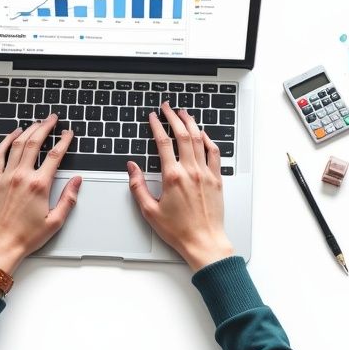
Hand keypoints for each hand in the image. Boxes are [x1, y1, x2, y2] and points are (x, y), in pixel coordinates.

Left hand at [0, 115, 80, 290]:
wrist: (0, 245)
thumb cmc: (26, 237)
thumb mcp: (55, 221)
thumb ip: (68, 199)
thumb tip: (77, 181)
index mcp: (39, 185)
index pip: (55, 155)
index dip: (64, 141)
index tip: (68, 134)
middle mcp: (22, 176)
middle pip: (35, 142)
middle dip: (46, 127)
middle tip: (52, 118)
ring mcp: (7, 176)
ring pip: (18, 144)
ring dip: (28, 130)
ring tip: (37, 122)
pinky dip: (6, 141)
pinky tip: (13, 134)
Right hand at [127, 101, 234, 270]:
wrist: (204, 242)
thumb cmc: (178, 230)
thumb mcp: (149, 211)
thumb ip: (137, 186)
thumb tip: (131, 167)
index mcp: (173, 177)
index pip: (163, 143)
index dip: (156, 126)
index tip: (152, 117)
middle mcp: (191, 171)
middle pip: (182, 135)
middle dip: (173, 117)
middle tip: (167, 107)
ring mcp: (206, 174)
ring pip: (199, 139)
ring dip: (191, 123)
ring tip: (184, 113)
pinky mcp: (217, 179)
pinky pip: (214, 153)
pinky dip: (208, 140)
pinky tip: (203, 134)